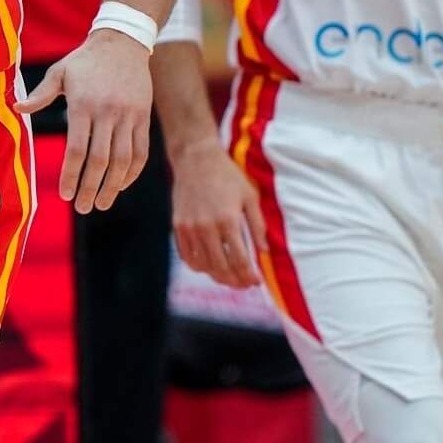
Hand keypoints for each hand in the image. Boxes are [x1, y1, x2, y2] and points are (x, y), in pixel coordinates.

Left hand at [17, 29, 150, 212]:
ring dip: (113, 187)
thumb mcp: (60, 72)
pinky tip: (121, 185)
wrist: (123, 42)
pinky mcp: (143, 118)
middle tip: (82, 208)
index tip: (66, 195)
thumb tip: (17, 108)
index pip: (77, 150)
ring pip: (123, 160)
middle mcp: (107, 113)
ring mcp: (128, 117)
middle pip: (100, 160)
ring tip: (102, 204)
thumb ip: (40, 94)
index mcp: (83, 105)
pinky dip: (132, 172)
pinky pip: (140, 152)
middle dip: (90, 188)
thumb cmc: (85, 60)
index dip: (71, 175)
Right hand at [172, 141, 267, 288]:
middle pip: (221, 268)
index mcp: (228, 220)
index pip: (240, 261)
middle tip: (244, 284)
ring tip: (228, 277)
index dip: (249, 276)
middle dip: (235, 281)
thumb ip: (258, 225)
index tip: (256, 282)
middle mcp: (207, 227)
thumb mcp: (249, 196)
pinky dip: (199, 266)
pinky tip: (209, 266)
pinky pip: (187, 256)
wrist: (196, 159)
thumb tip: (264, 252)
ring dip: (217, 276)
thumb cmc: (227, 175)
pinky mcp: (178, 226)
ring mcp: (190, 228)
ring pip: (203, 266)